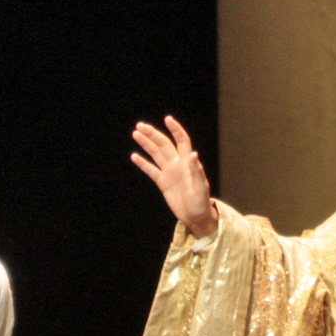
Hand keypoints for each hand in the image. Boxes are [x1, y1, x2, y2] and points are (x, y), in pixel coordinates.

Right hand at [131, 116, 216, 237]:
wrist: (195, 217)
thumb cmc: (201, 202)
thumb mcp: (201, 187)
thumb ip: (196, 170)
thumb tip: (193, 154)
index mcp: (187, 163)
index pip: (181, 141)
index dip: (175, 129)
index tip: (167, 119)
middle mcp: (177, 164)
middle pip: (164, 144)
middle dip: (153, 134)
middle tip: (140, 126)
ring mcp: (169, 172)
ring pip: (156, 154)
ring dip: (146, 144)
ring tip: (135, 134)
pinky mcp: (163, 182)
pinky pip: (151, 170)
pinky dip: (143, 163)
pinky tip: (134, 156)